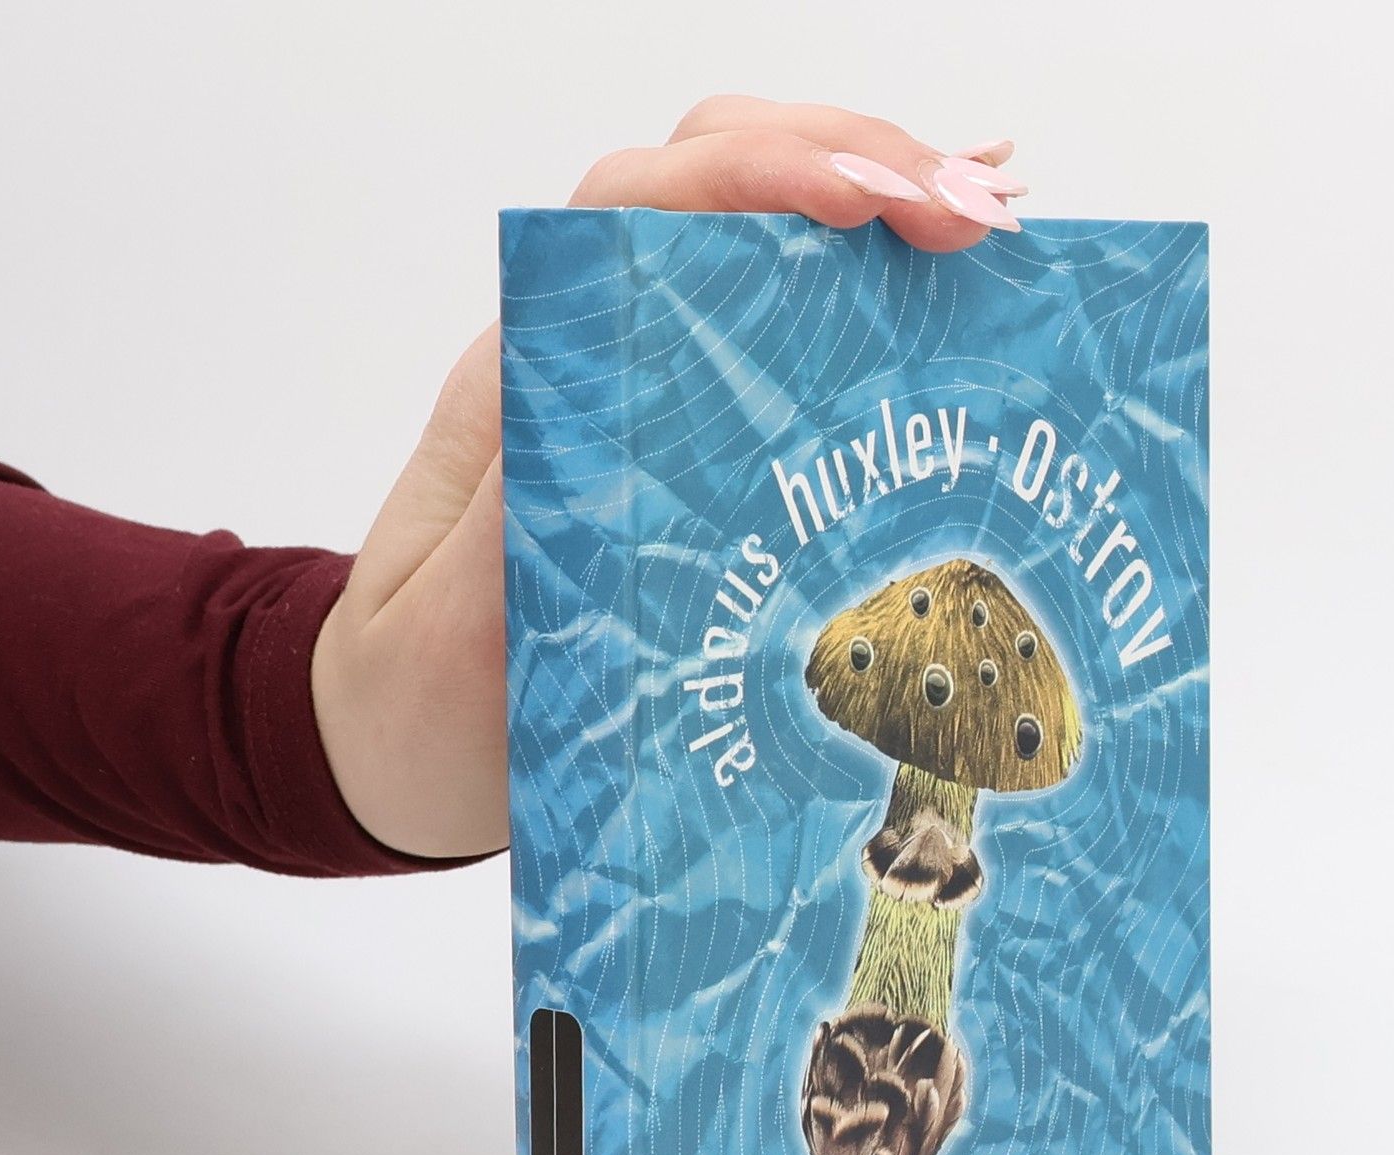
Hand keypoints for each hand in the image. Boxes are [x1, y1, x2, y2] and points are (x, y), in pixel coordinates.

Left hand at [311, 99, 1022, 859]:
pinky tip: (960, 275)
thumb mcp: (454, 637)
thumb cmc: (419, 707)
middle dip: (850, 162)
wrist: (401, 753)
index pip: (631, 212)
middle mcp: (581, 361)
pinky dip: (872, 285)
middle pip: (710, 183)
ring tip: (992, 226)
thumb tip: (601, 413)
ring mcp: (637, 392)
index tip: (865, 207)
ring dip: (875, 204)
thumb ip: (511, 530)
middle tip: (973, 218)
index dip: (752, 178)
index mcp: (521, 388)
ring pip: (753, 236)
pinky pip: (780, 329)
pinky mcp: (683, 442)